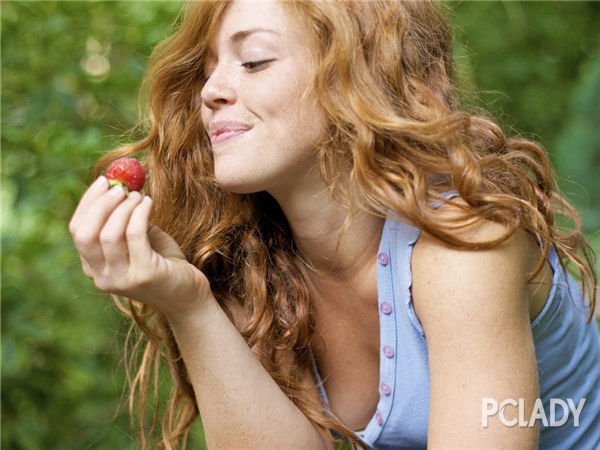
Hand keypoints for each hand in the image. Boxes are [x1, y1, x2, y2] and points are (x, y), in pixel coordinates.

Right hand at [69, 176, 213, 320]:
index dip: (88, 203)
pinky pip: (135, 235)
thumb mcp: (137, 240)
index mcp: (94, 267)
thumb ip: (123, 220)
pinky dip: (140, 213)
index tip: (103, 181)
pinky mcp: (144, 275)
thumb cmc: (163, 262)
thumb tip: (118, 185)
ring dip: (124, 208)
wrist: (188, 294)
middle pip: (86, 234)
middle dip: (101, 205)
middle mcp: (102, 277)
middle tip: (120, 187)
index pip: (77, 230)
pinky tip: (149, 203)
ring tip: (139, 196)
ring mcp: (122, 279)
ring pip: (109, 234)